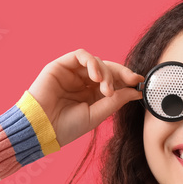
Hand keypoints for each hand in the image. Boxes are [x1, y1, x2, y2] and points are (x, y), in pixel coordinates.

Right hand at [28, 49, 143, 146]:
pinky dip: (92, 62)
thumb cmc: (66, 127)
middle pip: (108, 69)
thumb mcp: (97, 115)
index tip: (140, 82)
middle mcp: (83, 82)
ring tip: (106, 89)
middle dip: (122, 73)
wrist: (42, 128)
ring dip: (106, 72)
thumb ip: (116, 101)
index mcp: (92, 95)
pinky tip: (96, 76)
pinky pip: (81, 55)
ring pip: (96, 62)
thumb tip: (136, 92)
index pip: (113, 81)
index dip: (127, 79)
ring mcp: (72, 73)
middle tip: (132, 80)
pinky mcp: (61, 65)